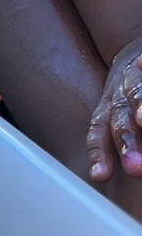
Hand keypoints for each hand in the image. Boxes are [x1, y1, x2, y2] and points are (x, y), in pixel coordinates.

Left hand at [88, 40, 141, 182]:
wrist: (133, 58)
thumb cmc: (126, 99)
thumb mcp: (115, 116)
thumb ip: (118, 141)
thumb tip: (110, 174)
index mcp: (107, 110)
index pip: (98, 133)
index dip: (98, 152)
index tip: (100, 176)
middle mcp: (119, 94)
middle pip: (120, 118)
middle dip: (127, 141)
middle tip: (135, 169)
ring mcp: (134, 78)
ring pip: (136, 93)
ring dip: (141, 106)